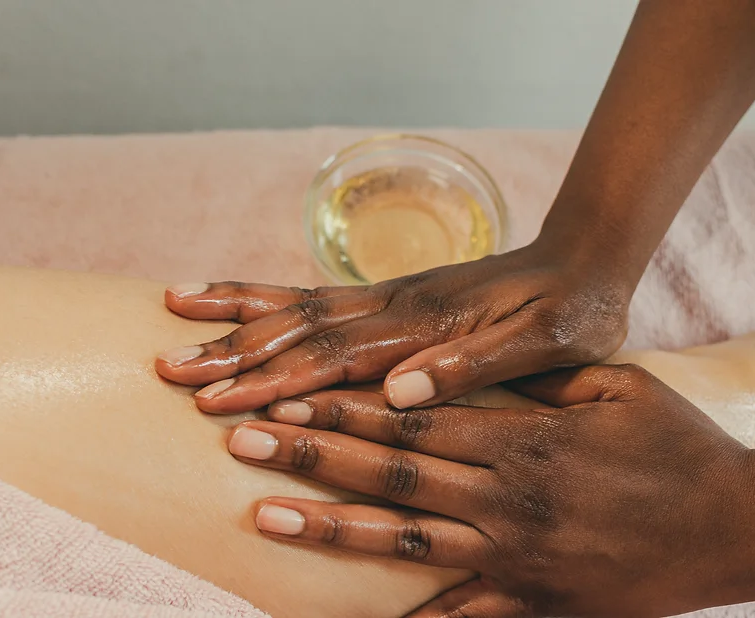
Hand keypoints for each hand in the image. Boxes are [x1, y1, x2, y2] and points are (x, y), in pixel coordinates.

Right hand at [155, 243, 631, 413]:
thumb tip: (400, 392)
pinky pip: (317, 295)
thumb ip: (472, 365)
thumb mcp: (543, 345)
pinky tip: (238, 302)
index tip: (219, 403)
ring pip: (297, 304)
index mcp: (424, 325)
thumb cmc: (571, 310)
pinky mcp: (390, 296)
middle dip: (232, 350)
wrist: (585, 258)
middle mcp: (394, 305)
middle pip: (297, 327)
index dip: (274, 383)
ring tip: (175, 312)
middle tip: (169, 367)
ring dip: (235, 314)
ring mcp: (388, 296)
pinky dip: (269, 297)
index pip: (333, 358)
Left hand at [225, 364, 754, 616]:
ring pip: (403, 537)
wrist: (738, 525)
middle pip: (390, 468)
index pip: (411, 415)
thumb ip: (540, 378)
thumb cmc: (679, 446)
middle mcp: (505, 496)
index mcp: (522, 438)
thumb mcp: (616, 386)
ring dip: (329, 523)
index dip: (344, 404)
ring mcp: (515, 555)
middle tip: (243, 438)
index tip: (286, 393)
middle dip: (312, 451)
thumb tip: (472, 364)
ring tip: (265, 512)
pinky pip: (461, 616)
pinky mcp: (534, 602)